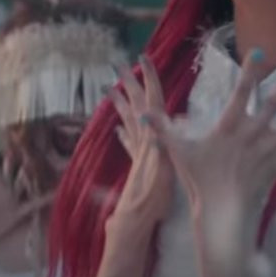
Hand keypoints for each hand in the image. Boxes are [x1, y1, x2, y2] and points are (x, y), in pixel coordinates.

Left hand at [107, 56, 173, 224]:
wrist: (137, 218)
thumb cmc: (153, 195)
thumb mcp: (164, 168)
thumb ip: (162, 148)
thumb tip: (166, 126)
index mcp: (153, 135)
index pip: (151, 100)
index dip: (148, 79)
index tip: (141, 58)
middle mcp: (144, 138)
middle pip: (136, 105)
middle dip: (129, 84)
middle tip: (118, 65)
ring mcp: (138, 150)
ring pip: (128, 120)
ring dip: (120, 103)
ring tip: (109, 89)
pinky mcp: (136, 164)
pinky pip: (128, 143)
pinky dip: (123, 133)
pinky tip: (117, 130)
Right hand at [144, 49, 275, 218]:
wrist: (220, 214)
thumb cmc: (199, 181)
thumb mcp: (178, 152)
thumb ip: (162, 129)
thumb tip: (142, 112)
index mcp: (229, 127)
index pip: (239, 94)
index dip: (249, 73)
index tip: (259, 52)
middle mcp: (252, 135)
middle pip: (272, 105)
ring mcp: (268, 151)